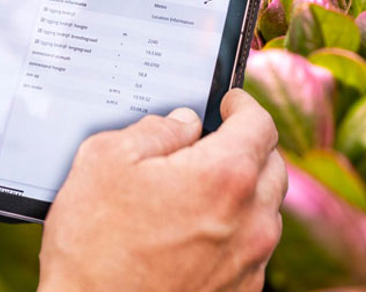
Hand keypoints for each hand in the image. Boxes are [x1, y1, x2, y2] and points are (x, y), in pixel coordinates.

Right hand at [38, 88, 286, 291]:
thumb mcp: (107, 161)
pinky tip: (197, 233)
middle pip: (271, 164)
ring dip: (245, 191)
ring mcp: (249, 263)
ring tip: (202, 191)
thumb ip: (156, 128)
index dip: (243, 105)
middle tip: (215, 143)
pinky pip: (252, 250)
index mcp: (225, 176)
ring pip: (266, 209)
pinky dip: (236, 232)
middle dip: (248, 146)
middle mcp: (250, 220)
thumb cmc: (94, 250)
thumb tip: (185, 123)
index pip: (260, 122)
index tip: (229, 103)